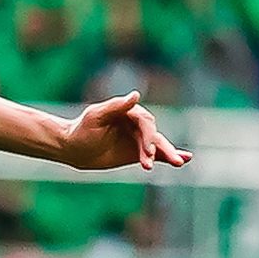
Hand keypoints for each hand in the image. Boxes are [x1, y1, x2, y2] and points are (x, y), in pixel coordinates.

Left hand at [58, 92, 191, 172]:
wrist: (74, 149)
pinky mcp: (138, 152)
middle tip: (166, 160)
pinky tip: (184, 159)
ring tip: (179, 162)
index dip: (148, 136)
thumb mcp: (95, 116)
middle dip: (159, 147)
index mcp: (128, 111)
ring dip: (168, 153)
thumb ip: (116, 106)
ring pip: (157, 145)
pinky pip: (156, 154)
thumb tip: (136, 95)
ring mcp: (138, 138)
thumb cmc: (81, 130)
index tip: (149, 151)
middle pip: (153, 134)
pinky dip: (169, 156)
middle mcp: (136, 123)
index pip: (144, 122)